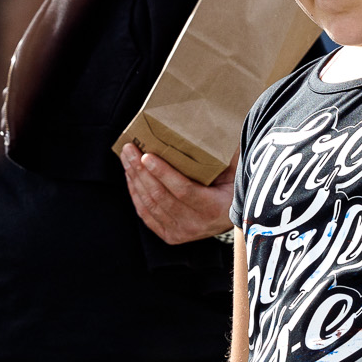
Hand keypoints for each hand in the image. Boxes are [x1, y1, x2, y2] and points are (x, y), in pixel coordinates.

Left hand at [118, 145, 234, 244]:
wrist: (231, 217)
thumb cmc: (232, 186)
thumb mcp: (235, 171)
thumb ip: (227, 154)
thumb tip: (214, 126)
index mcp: (213, 208)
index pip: (183, 191)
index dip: (163, 174)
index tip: (146, 156)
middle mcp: (196, 224)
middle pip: (161, 197)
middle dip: (140, 172)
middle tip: (129, 149)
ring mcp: (181, 233)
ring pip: (150, 205)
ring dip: (134, 180)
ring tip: (126, 158)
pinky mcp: (170, 235)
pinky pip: (146, 214)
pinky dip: (135, 194)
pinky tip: (130, 176)